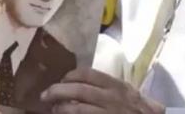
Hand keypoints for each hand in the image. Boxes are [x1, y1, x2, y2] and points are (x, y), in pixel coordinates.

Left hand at [41, 68, 164, 113]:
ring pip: (78, 109)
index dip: (69, 76)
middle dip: (57, 91)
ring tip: (53, 109)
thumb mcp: (126, 91)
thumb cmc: (139, 108)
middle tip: (45, 95)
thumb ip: (106, 85)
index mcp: (116, 85)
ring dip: (61, 109)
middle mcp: (112, 98)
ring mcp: (109, 113)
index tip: (61, 80)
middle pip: (78, 90)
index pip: (87, 74)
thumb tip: (77, 83)